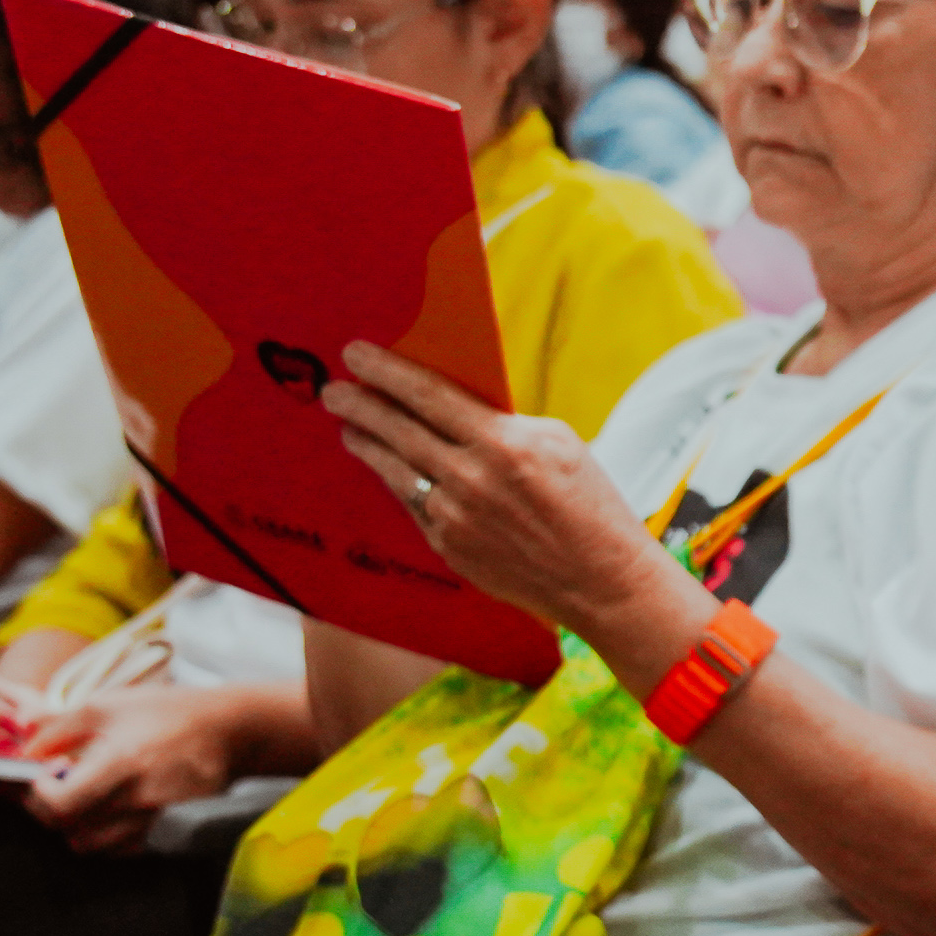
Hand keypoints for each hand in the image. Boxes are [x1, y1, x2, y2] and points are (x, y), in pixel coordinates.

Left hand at [18, 683, 248, 853]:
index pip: (61, 803)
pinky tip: (106, 808)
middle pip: (69, 829)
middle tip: (47, 786)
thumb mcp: (107, 705)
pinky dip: (101, 835)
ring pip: (91, 845)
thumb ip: (57, 726)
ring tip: (78, 798)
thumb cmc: (167, 713)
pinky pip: (118, 850)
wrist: (228, 731)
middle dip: (47, 809)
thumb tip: (20, 746)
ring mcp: (155, 821)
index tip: (34, 778)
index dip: (36, 796)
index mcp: (123, 763)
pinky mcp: (166, 833)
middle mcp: (140, 800)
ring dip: (73, 825)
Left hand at [324, 342, 689, 652]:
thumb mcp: (559, 443)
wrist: (602, 581)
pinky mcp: (449, 549)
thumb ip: (505, 422)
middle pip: (398, 431)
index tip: (356, 353)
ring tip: (349, 429)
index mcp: (504, 443)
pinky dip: (399, 483)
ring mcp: (454, 518)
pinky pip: (414, 506)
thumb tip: (455, 406)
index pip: (428, 395)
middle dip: (359, 405)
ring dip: (367, 445)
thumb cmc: (590, 505)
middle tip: (333, 389)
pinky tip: (390, 471)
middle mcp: (471, 480)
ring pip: (396, 471)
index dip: (386, 371)